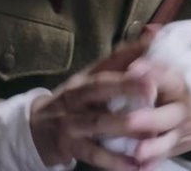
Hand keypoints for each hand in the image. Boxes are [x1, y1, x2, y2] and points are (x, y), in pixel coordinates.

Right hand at [29, 35, 158, 170]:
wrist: (36, 130)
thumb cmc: (76, 102)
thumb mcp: (91, 80)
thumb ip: (123, 61)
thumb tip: (153, 33)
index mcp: (86, 77)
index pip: (108, 62)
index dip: (129, 57)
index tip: (151, 51)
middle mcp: (77, 96)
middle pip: (100, 88)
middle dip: (126, 87)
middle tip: (152, 89)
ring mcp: (72, 121)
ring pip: (99, 123)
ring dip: (124, 129)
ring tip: (151, 133)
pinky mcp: (70, 147)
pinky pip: (94, 155)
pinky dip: (114, 162)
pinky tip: (135, 166)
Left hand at [117, 57, 190, 168]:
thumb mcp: (186, 66)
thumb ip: (163, 52)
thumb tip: (149, 29)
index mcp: (183, 84)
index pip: (168, 76)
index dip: (152, 73)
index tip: (134, 70)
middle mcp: (183, 109)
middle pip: (167, 115)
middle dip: (149, 118)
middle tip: (131, 120)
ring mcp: (180, 131)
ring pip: (165, 141)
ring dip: (152, 147)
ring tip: (136, 152)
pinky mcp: (176, 148)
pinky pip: (164, 158)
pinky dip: (152, 164)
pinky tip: (138, 170)